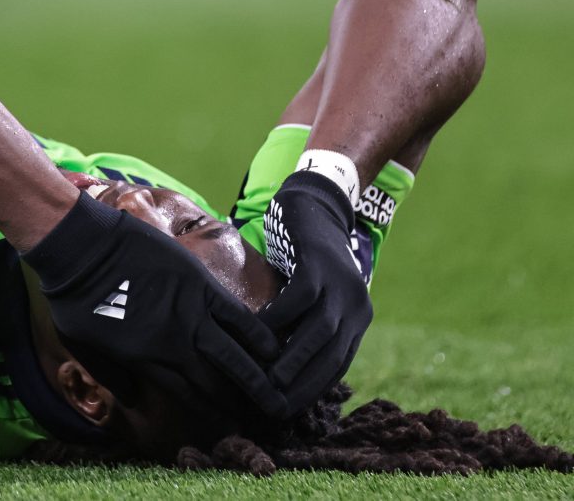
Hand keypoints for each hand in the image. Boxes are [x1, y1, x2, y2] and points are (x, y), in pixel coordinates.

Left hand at [22, 191, 287, 417]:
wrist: (81, 247)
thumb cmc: (74, 296)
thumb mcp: (82, 345)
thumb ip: (111, 375)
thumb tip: (132, 400)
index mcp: (146, 361)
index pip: (188, 395)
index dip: (212, 413)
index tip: (230, 425)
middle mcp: (174, 343)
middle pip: (216, 381)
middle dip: (241, 403)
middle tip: (265, 416)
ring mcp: (190, 312)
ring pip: (233, 352)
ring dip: (258, 375)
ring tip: (278, 393)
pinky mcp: (199, 283)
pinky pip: (236, 314)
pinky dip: (257, 333)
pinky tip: (273, 348)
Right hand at [260, 170, 372, 416]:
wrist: (315, 203)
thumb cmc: (305, 256)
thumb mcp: (313, 295)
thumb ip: (306, 325)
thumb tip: (281, 365)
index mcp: (357, 318)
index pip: (337, 366)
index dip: (312, 391)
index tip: (286, 410)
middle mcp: (356, 304)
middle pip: (331, 355)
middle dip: (303, 385)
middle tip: (273, 404)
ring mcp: (341, 283)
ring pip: (318, 333)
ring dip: (291, 359)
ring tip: (265, 378)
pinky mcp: (320, 263)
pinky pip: (299, 300)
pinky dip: (278, 319)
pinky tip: (255, 331)